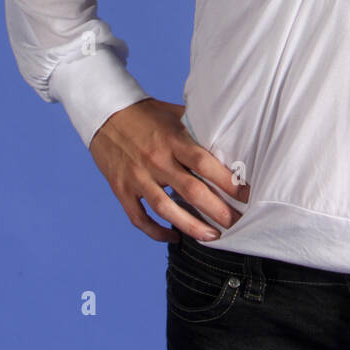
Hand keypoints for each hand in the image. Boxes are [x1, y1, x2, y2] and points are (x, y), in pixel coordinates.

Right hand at [88, 98, 248, 243]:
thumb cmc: (145, 113)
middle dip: (217, 210)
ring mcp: (137, 177)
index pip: (204, 164)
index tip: (246, 193)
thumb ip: (196, 126)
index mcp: (172, 140)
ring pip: (166, 209)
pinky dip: (156, 231)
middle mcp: (155, 160)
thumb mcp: (173, 113)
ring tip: (213, 237)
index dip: (227, 181)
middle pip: (191, 191)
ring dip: (191, 226)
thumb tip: (226, 136)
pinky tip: (174, 236)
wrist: (103, 113)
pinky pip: (139, 217)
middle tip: (237, 223)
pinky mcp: (121, 189)